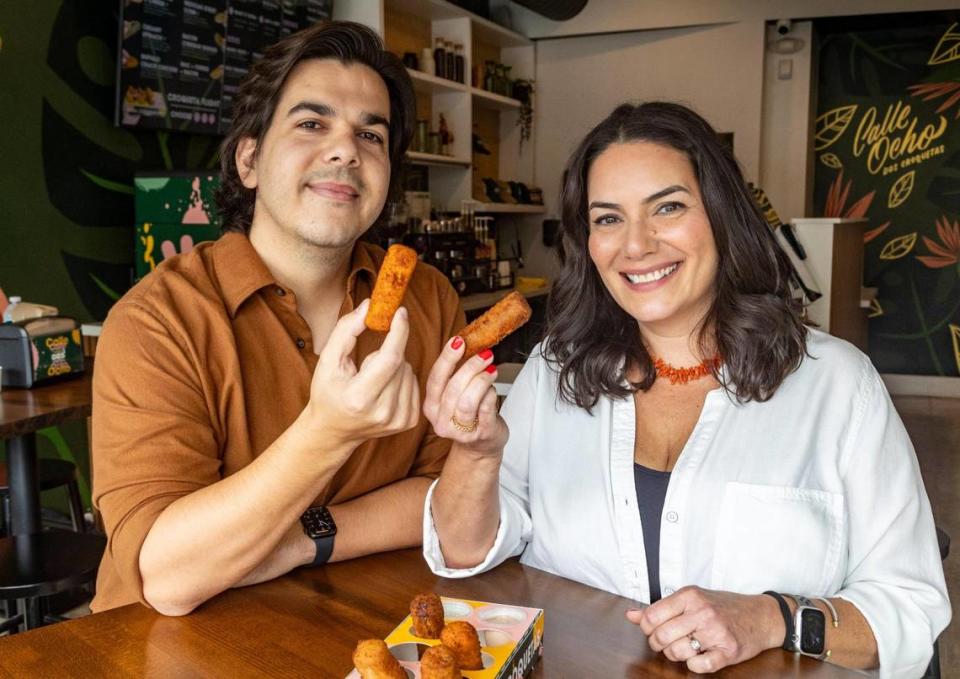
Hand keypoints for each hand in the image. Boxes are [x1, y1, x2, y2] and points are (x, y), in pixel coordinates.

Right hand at [305, 299, 419, 445]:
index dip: (398, 332)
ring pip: (409, 371)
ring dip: (395, 365)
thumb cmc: (327, 394)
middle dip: (388, 352)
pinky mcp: (408, 422)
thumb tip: (369, 306)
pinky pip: (414, 384)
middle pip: (400, 363)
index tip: (400, 313)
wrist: (333, 432)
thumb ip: (346, 330)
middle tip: (367, 363)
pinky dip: (401, 378)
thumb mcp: (327, 361)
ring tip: (373, 380)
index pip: (390, 359)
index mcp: (360, 398)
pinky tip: (384, 388)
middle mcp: (383, 412)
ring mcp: (398, 420)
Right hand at [423, 336, 507, 455]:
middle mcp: (441, 420)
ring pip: (467, 401)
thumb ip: (455, 374)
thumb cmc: (469, 414)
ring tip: (491, 370)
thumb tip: (464, 343)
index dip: (447, 358)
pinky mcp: (480, 434)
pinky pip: (485, 409)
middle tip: (485, 354)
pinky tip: (493, 389)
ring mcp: (460, 431)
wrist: (481, 445)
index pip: (435, 379)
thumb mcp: (455, 395)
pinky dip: (490, 394)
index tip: (459, 341)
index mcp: (431, 406)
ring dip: (481, 380)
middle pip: (453, 389)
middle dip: (470, 367)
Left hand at [626, 587, 781, 673]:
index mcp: (690, 596)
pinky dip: (694, 665)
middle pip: (661, 637)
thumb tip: (630, 615)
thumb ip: (660, 608)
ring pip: (677, 652)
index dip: (646, 628)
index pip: (651, 616)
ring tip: (683, 648)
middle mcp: (702, 612)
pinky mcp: (729, 651)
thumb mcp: (691, 599)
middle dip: (658, 644)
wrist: (760, 616)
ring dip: (675, 655)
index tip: (653, 630)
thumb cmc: (722, 607)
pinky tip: (698, 656)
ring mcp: (716, 632)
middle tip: (665, 643)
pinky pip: (699, 666)